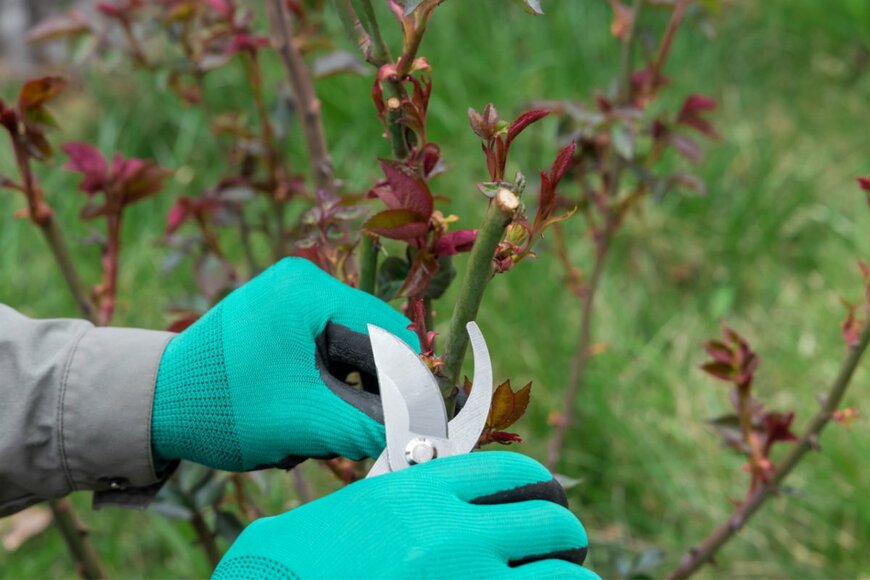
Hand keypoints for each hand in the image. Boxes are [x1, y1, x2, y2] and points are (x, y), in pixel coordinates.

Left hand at [151, 257, 418, 470]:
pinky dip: (325, 385)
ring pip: (348, 349)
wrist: (154, 403)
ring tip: (320, 427)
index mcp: (309, 291)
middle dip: (368, 391)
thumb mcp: (305, 420)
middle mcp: (301, 282)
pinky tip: (305, 413)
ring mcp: (287, 297)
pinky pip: (323, 349)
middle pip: (368, 340)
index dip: (406, 380)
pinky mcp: (277, 316)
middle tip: (356, 433)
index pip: (385, 332)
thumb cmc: (225, 407)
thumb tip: (425, 438)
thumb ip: (369, 427)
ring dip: (346, 392)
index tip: (416, 422)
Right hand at [213, 452, 598, 578]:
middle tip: (564, 548)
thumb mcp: (373, 506)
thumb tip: (486, 495)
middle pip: (552, 525)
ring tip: (563, 578)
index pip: (518, 476)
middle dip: (566, 537)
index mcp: (425, 493)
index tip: (548, 500)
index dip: (544, 488)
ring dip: (570, 578)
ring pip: (564, 578)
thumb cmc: (315, 554)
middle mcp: (452, 537)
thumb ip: (430, 496)